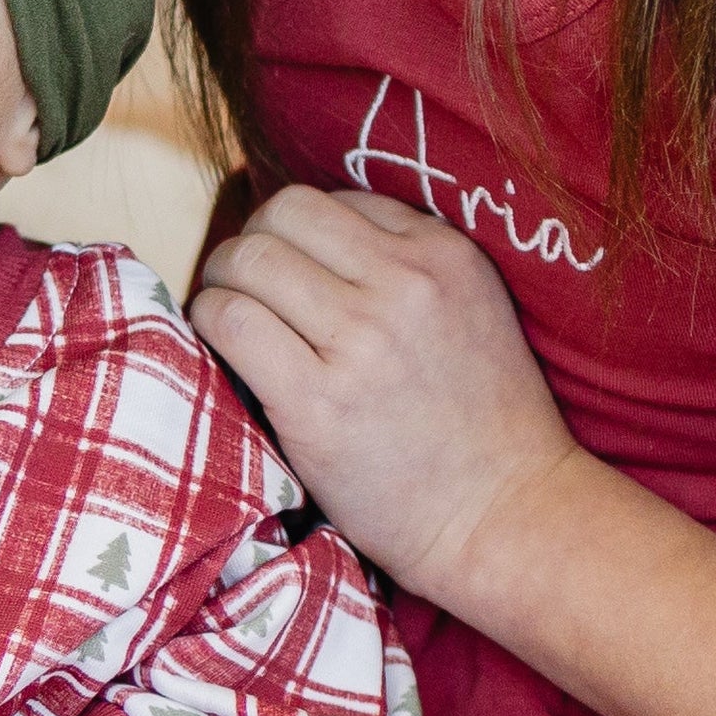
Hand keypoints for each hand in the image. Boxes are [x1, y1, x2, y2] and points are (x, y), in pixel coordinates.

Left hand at [187, 185, 590, 607]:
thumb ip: (411, 265)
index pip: (334, 201)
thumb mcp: (474, 309)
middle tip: (244, 285)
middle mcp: (403, 285)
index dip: (298, 233)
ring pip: (247, 259)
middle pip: (282, 214)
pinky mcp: (317, 401)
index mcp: (445, 254)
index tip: (290, 271)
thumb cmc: (485, 425)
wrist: (506, 515)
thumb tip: (313, 239)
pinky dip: (209, 322)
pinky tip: (221, 347)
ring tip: (227, 315)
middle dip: (251, 242)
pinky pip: (230, 321)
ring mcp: (359, 342)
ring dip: (222, 280)